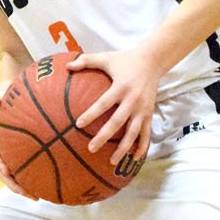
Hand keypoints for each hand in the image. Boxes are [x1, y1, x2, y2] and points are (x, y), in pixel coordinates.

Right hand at [0, 99, 38, 196]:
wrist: (11, 98)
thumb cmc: (6, 97)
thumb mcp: (1, 97)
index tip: (6, 171)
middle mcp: (0, 153)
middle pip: (5, 173)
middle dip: (15, 186)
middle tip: (27, 194)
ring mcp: (11, 156)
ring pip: (16, 176)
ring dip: (24, 188)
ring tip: (39, 196)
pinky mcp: (21, 156)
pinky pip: (27, 169)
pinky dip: (35, 178)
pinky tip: (50, 184)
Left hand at [67, 47, 158, 168]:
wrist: (153, 60)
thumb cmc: (126, 60)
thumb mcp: (106, 58)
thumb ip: (87, 61)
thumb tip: (67, 66)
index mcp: (121, 87)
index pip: (103, 103)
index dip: (91, 114)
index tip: (78, 124)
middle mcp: (132, 100)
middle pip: (117, 122)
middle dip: (104, 136)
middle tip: (91, 148)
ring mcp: (142, 109)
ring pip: (133, 132)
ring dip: (123, 148)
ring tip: (111, 161)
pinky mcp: (149, 113)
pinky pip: (146, 133)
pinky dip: (142, 147)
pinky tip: (134, 159)